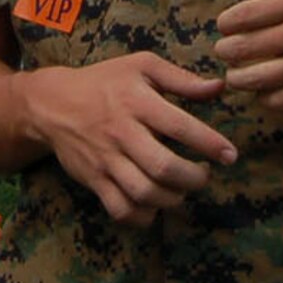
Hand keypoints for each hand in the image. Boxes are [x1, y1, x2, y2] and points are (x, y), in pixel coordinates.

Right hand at [18, 53, 234, 227]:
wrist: (53, 104)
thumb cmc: (105, 82)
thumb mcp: (141, 66)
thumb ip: (181, 78)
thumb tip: (218, 88)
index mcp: (136, 101)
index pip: (180, 126)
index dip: (210, 143)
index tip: (230, 155)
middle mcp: (121, 132)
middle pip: (163, 167)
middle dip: (194, 178)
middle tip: (205, 174)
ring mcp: (105, 160)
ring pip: (144, 193)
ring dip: (173, 198)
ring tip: (182, 189)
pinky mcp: (94, 180)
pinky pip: (121, 209)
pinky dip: (144, 216)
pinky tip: (155, 206)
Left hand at [213, 0, 282, 110]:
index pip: (242, 14)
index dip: (225, 23)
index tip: (225, 27)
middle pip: (243, 47)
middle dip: (226, 51)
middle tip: (226, 52)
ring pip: (256, 78)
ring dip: (238, 79)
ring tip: (236, 75)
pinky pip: (278, 100)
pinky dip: (264, 98)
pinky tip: (263, 90)